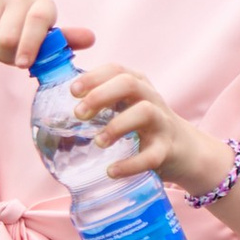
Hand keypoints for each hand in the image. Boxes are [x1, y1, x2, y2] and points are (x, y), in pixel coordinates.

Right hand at [0, 0, 91, 70]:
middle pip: (9, 37)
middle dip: (6, 54)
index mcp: (42, 4)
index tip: (22, 65)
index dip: (30, 45)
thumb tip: (91, 38)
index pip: (37, 21)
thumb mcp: (39, 43)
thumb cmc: (14, 38)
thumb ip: (61, 42)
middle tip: (7, 54)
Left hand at [66, 57, 228, 194]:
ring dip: (117, 125)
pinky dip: (130, 164)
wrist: (186, 151)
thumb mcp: (125, 107)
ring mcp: (162, 123)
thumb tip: (54, 111)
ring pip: (144, 112)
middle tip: (79, 114)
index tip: (72, 91)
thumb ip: (99, 103)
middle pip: (129, 83)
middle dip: (101, 95)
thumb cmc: (145, 127)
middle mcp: (151, 98)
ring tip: (98, 142)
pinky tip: (112, 170)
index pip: (116, 69)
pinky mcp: (167, 149)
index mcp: (137, 85)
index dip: (93, 76)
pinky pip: (151, 155)